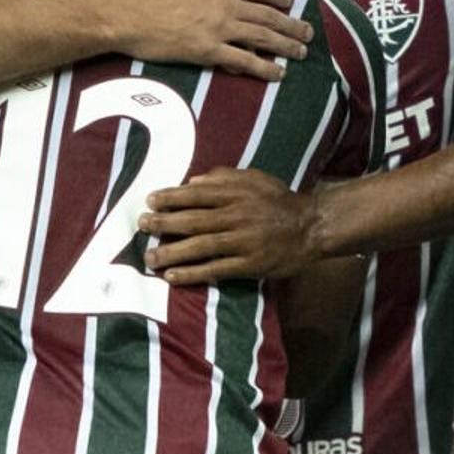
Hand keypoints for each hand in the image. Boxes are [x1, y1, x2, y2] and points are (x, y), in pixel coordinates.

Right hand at [99, 0, 308, 79]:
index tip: (289, 1)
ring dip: (286, 46)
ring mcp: (220, 27)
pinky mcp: (209, 50)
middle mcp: (226, 2)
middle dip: (291, 24)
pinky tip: (279, 74)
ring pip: (263, 37)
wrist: (127, 10)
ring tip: (301, 53)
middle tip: (308, 33)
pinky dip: (265, 68)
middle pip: (268, 14)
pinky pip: (244, 61)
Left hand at [138, 167, 323, 284]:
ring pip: (200, 246)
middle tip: (142, 225)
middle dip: (164, 223)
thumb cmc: (279, 201)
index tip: (150, 200)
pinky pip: (216, 269)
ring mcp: (243, 241)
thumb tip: (192, 181)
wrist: (311, 227)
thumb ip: (224, 177)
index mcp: (237, 193)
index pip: (197, 194)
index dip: (171, 197)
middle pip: (193, 220)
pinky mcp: (250, 264)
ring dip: (172, 252)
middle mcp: (237, 216)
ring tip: (149, 256)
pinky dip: (193, 273)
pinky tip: (172, 276)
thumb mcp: (255, 179)